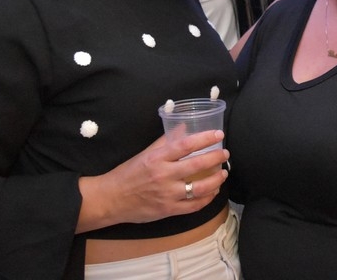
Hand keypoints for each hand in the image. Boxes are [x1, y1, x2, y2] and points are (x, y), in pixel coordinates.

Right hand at [76, 130, 228, 232]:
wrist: (110, 199)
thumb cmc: (128, 173)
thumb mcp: (146, 153)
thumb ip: (166, 140)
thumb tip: (184, 126)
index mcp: (157, 158)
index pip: (186, 145)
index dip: (205, 138)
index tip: (218, 135)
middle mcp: (163, 175)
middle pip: (196, 165)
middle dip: (215, 158)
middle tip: (225, 154)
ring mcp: (166, 194)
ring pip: (199, 187)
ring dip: (216, 180)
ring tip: (223, 174)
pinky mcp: (168, 210)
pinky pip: (193, 206)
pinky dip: (207, 199)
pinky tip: (213, 192)